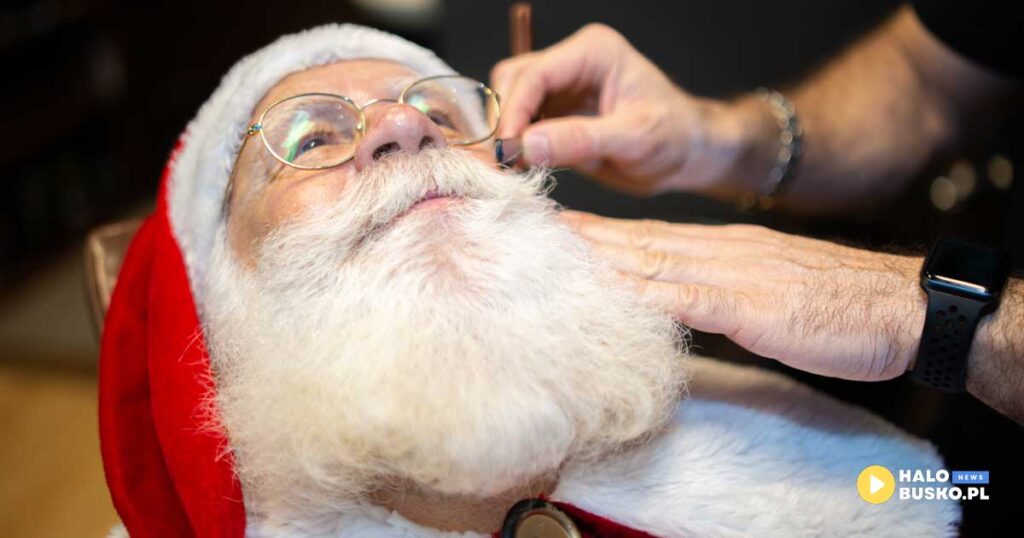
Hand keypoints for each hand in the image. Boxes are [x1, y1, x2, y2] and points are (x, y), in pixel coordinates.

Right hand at [491, 24, 774, 196]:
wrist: (685, 154)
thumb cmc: (673, 137)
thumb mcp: (633, 139)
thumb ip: (580, 140)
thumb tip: (526, 145)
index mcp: (593, 52)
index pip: (535, 74)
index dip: (514, 111)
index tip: (507, 148)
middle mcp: (572, 63)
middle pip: (513, 81)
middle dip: (504, 120)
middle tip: (505, 163)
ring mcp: (561, 88)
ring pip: (510, 101)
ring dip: (506, 133)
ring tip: (511, 167)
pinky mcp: (555, 113)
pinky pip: (520, 123)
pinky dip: (515, 144)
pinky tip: (521, 166)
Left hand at [561, 210, 927, 380]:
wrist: (900, 306)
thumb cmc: (836, 303)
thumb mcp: (767, 292)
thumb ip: (718, 293)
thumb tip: (675, 304)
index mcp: (723, 249)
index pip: (647, 238)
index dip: (598, 235)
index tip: (555, 232)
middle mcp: (719, 253)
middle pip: (638, 244)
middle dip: (584, 241)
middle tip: (532, 235)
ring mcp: (733, 277)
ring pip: (654, 263)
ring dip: (601, 260)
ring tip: (553, 256)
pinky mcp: (752, 307)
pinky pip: (691, 300)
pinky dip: (650, 295)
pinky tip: (616, 295)